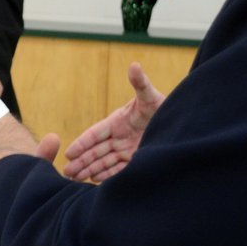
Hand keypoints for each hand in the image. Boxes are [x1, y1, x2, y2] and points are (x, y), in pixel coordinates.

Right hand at [62, 62, 163, 181]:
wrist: (180, 120)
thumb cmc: (163, 105)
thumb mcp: (150, 95)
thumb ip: (140, 82)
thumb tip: (134, 65)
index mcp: (117, 121)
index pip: (95, 134)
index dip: (82, 143)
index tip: (69, 152)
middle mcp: (119, 136)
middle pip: (96, 151)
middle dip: (81, 161)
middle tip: (66, 172)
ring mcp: (127, 149)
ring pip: (104, 161)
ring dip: (89, 169)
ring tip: (75, 179)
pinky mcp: (136, 159)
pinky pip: (118, 169)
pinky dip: (106, 175)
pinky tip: (93, 181)